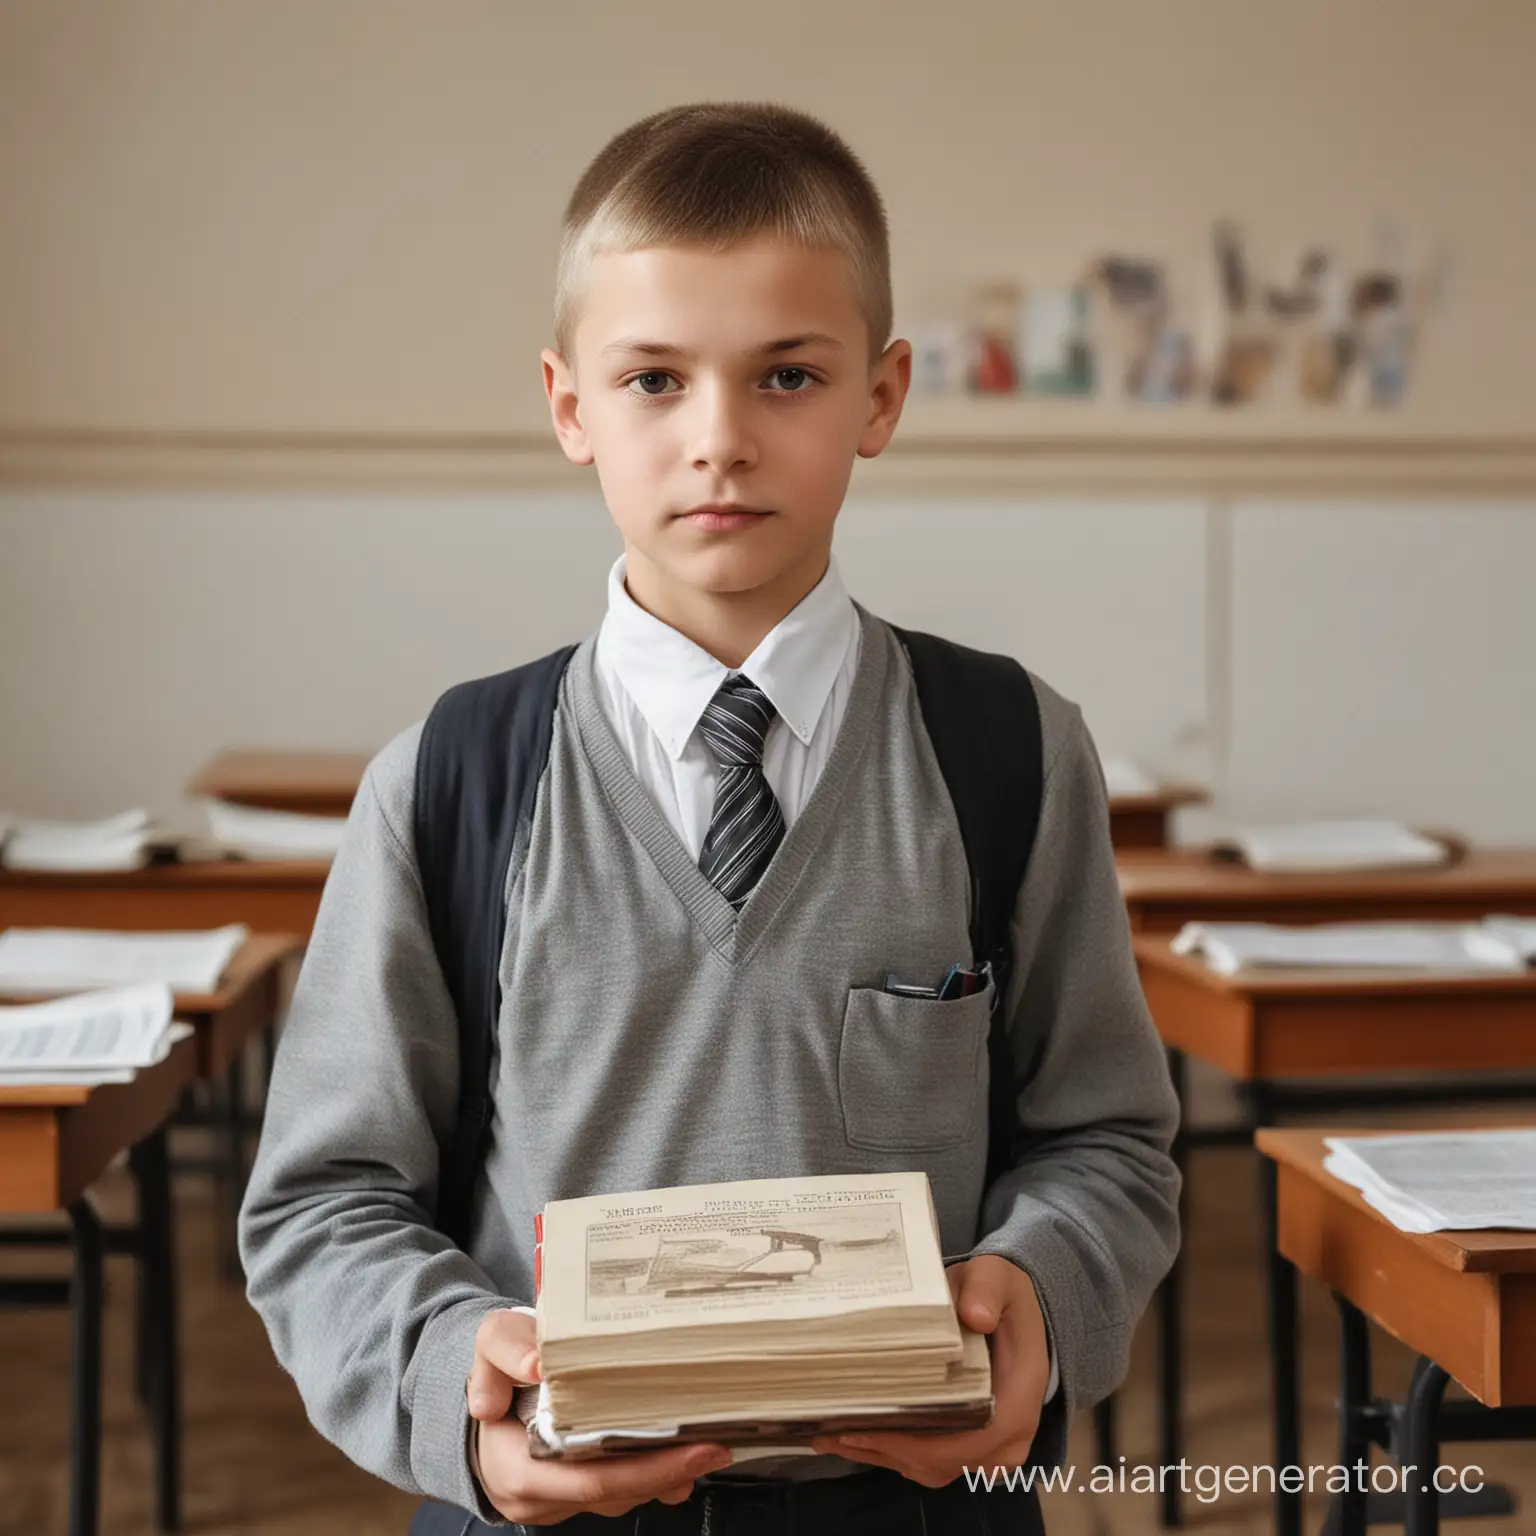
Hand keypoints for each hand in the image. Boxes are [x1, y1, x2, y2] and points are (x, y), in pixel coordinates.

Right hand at [467, 1309, 732, 1523]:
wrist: (488, 1392)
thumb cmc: (497, 1370)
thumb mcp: (491, 1342)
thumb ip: (505, 1350)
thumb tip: (534, 1365)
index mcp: (518, 1468)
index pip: (588, 1480)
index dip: (644, 1470)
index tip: (691, 1450)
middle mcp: (540, 1496)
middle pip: (614, 1493)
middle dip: (670, 1473)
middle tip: (717, 1446)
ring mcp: (559, 1502)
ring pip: (621, 1496)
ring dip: (666, 1475)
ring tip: (710, 1446)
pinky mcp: (576, 1492)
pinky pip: (619, 1490)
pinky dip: (653, 1475)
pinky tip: (685, 1457)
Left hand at [809, 1255, 1047, 1487]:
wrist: (1009, 1307)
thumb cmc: (999, 1292)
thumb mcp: (995, 1276)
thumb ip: (986, 1289)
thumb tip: (976, 1315)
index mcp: (1021, 1392)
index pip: (977, 1437)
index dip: (923, 1444)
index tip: (872, 1427)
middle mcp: (1012, 1430)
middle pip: (948, 1461)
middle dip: (889, 1451)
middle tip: (833, 1431)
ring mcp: (992, 1445)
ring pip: (935, 1469)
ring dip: (885, 1456)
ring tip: (832, 1436)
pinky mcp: (972, 1445)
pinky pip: (934, 1464)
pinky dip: (895, 1455)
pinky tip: (856, 1438)